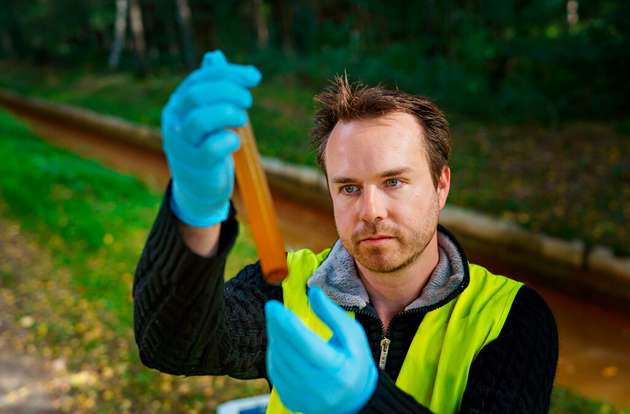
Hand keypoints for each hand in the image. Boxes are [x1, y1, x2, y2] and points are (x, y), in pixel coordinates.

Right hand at [161, 50, 261, 225]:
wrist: (197, 188)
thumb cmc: (205, 145)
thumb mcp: (206, 114)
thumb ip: (210, 87)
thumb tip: (214, 56)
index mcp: (178, 104)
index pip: (200, 79)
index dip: (230, 73)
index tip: (255, 77)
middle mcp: (174, 122)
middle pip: (198, 95)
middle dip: (229, 91)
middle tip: (248, 101)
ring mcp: (182, 144)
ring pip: (200, 120)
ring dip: (229, 114)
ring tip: (242, 120)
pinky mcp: (196, 165)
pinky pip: (212, 148)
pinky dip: (229, 140)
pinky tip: (235, 141)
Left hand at [265, 287, 377, 413]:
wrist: (355, 400)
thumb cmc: (355, 363)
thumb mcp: (353, 336)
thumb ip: (332, 314)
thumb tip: (313, 292)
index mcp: (336, 370)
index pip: (305, 344)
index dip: (287, 324)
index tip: (274, 306)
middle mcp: (317, 387)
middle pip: (288, 352)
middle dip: (277, 327)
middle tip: (272, 308)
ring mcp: (302, 396)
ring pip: (278, 362)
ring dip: (275, 339)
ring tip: (277, 323)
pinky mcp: (290, 399)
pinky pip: (275, 373)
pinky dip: (275, 355)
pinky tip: (279, 342)